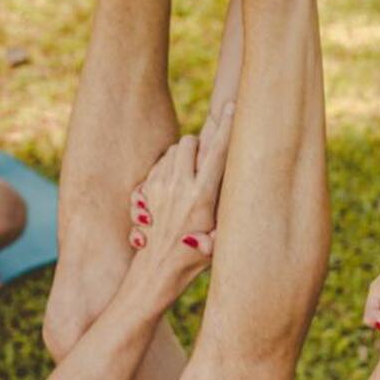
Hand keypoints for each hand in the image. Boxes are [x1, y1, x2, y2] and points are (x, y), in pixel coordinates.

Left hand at [128, 104, 234, 298]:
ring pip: (173, 151)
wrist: (154, 274)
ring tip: (190, 179)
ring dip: (183, 157)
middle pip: (191, 142)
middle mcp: (179, 186)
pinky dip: (167, 169)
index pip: (218, 152)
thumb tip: (234, 207)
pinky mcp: (144, 190)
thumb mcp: (219, 244)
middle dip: (200, 144)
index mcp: (202, 196)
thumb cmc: (194, 261)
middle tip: (206, 160)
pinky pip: (159, 165)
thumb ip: (227, 221)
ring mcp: (158, 186)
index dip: (227, 126)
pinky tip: (173, 189)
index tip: (232, 106)